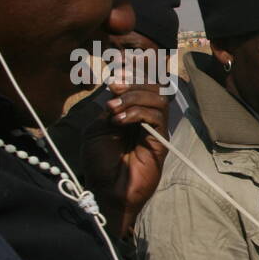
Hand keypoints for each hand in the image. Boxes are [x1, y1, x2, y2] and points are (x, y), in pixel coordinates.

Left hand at [81, 81, 169, 237]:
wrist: (106, 190)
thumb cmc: (99, 163)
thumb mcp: (97, 128)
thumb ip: (110, 108)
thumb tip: (117, 90)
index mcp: (132, 113)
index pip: (142, 85)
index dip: (135, 72)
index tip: (117, 68)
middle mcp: (146, 119)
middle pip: (154, 87)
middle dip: (134, 81)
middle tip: (114, 86)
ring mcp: (155, 130)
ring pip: (158, 99)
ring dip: (135, 97)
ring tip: (114, 109)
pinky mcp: (161, 142)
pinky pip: (157, 117)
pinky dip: (137, 113)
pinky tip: (119, 121)